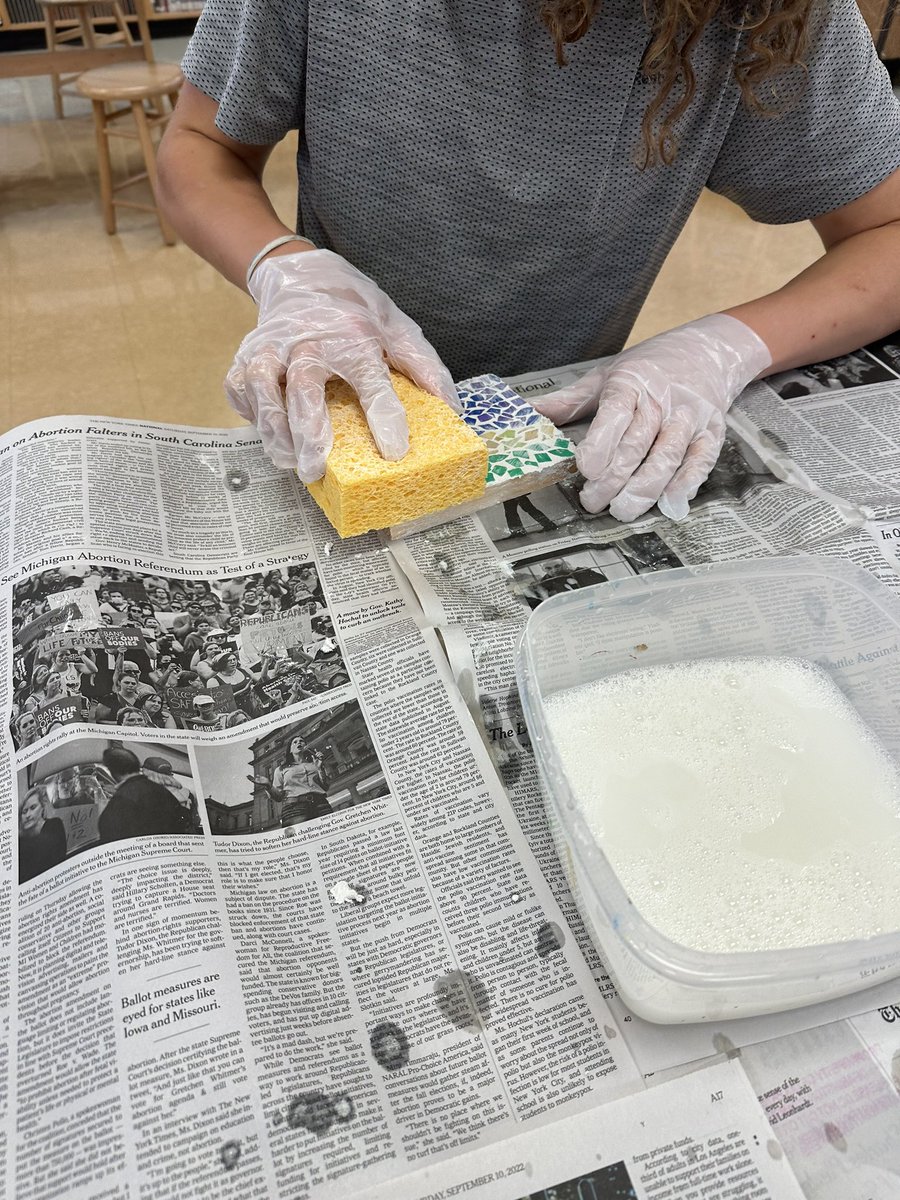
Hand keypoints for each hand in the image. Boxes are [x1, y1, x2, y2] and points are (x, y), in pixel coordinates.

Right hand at [225, 249, 458, 481]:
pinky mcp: (247, 355)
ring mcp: (273, 347)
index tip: (395, 450)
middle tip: (314, 469)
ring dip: (272, 427)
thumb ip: (423, 365)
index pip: (371, 379)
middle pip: (303, 387)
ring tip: (287, 460)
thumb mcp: (396, 328)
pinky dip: (247, 411)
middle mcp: (309, 341)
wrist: (303, 273)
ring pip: (262, 387)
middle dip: (308, 431)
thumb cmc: (354, 309)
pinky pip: (239, 385)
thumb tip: (451, 406)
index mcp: (353, 337)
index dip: (384, 416)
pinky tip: (265, 432)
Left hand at [534, 315, 770, 520]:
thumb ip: (567, 402)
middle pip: (637, 444)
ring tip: (622, 510)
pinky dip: (685, 484)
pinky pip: (700, 461)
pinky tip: (667, 502)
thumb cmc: (647, 369)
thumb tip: (526, 414)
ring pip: (667, 457)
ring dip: (645, 488)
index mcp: (631, 383)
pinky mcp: (711, 433)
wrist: (707, 352)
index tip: (586, 468)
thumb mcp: (604, 377)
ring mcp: (689, 417)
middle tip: (593, 502)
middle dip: (614, 478)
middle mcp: (662, 400)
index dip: (601, 443)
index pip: (615, 414)